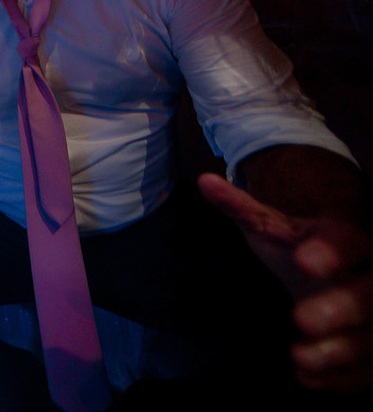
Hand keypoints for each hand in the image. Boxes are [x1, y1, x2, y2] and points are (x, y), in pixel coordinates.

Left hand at [200, 173, 372, 392]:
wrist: (332, 269)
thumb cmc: (297, 246)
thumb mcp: (270, 225)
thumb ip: (240, 206)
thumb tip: (205, 181)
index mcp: (347, 239)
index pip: (347, 241)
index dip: (330, 253)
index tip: (304, 261)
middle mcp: (370, 276)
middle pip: (368, 294)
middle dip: (340, 308)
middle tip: (301, 319)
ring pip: (372, 337)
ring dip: (338, 351)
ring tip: (300, 357)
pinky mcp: (371, 349)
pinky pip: (369, 370)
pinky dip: (342, 379)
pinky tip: (309, 379)